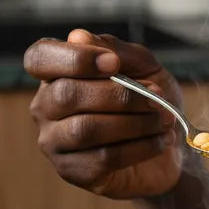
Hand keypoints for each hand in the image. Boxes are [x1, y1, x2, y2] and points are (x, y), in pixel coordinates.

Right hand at [23, 29, 183, 199]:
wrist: (170, 149)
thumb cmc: (149, 102)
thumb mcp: (144, 68)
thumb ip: (116, 50)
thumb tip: (78, 37)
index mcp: (55, 74)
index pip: (39, 58)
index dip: (73, 58)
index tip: (113, 63)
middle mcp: (45, 107)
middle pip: (66, 95)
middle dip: (119, 94)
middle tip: (157, 97)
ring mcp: (54, 142)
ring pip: (85, 129)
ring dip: (134, 122)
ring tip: (163, 120)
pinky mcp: (73, 172)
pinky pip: (103, 158)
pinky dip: (140, 147)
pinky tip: (161, 141)